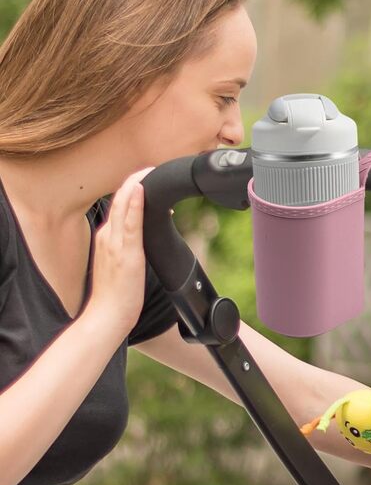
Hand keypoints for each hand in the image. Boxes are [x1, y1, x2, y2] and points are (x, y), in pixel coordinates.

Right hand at [86, 168, 153, 332]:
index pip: (119, 204)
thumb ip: (130, 244)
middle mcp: (107, 236)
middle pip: (119, 199)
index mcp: (106, 237)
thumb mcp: (122, 262)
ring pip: (123, 206)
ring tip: (148, 171)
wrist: (108, 316)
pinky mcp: (126, 253)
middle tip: (150, 167)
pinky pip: (130, 224)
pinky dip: (134, 204)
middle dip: (134, 180)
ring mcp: (115, 243)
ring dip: (135, 185)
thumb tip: (146, 232)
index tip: (146, 177)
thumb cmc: (117, 293)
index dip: (132, 188)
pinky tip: (140, 190)